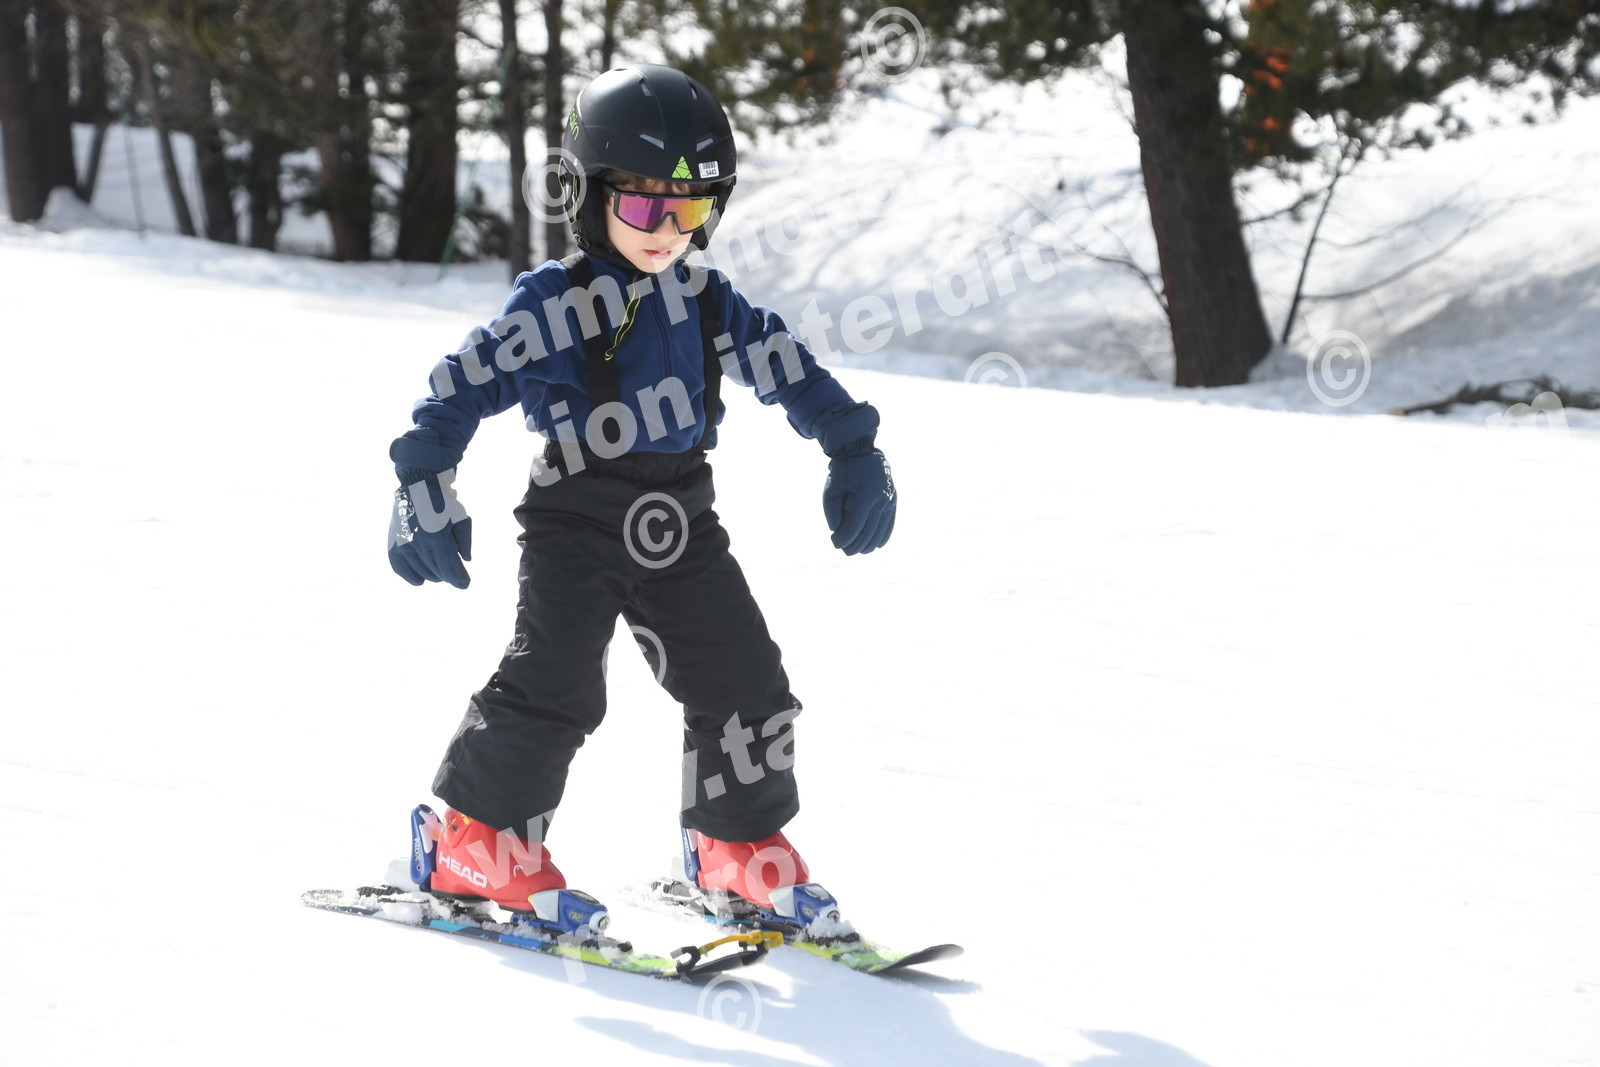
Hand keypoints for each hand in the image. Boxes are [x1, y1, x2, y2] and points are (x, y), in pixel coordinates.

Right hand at [388, 467, 472, 587]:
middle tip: (454, 573)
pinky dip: (410, 576)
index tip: (465, 584)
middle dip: (449, 575)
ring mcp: (404, 544)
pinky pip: (399, 567)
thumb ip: (465, 542)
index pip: (450, 568)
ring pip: (421, 571)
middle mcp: (419, 543)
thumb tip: (466, 561)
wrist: (418, 486)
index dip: (459, 579)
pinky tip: (420, 581)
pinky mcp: (393, 543)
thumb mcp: (461, 519)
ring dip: (433, 575)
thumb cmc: (443, 502)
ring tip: (440, 574)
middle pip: (437, 571)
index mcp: (438, 538)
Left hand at [813, 401, 894, 555]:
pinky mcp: (892, 500)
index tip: (834, 543)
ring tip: (857, 550)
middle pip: (867, 533)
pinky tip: (876, 546)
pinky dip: (883, 536)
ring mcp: (888, 501)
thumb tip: (839, 533)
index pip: (853, 528)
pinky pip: (890, 523)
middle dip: (854, 545)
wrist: (861, 452)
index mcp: (863, 497)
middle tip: (845, 550)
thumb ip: (833, 513)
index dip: (843, 540)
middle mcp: (879, 501)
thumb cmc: (843, 472)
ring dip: (868, 544)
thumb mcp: (831, 490)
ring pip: (879, 531)